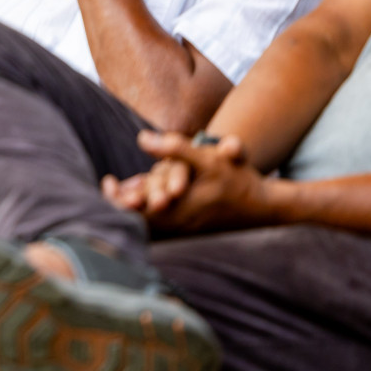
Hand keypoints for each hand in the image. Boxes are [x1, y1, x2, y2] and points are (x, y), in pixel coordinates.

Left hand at [106, 132, 273, 234]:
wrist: (262, 208)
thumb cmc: (236, 178)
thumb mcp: (208, 159)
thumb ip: (175, 149)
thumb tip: (142, 138)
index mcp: (181, 207)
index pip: (137, 210)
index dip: (117, 198)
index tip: (108, 181)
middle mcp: (179, 223)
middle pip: (137, 220)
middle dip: (119, 205)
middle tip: (109, 187)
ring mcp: (183, 230)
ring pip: (146, 225)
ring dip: (130, 211)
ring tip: (118, 192)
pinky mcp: (188, 232)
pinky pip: (158, 228)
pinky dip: (143, 217)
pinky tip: (135, 200)